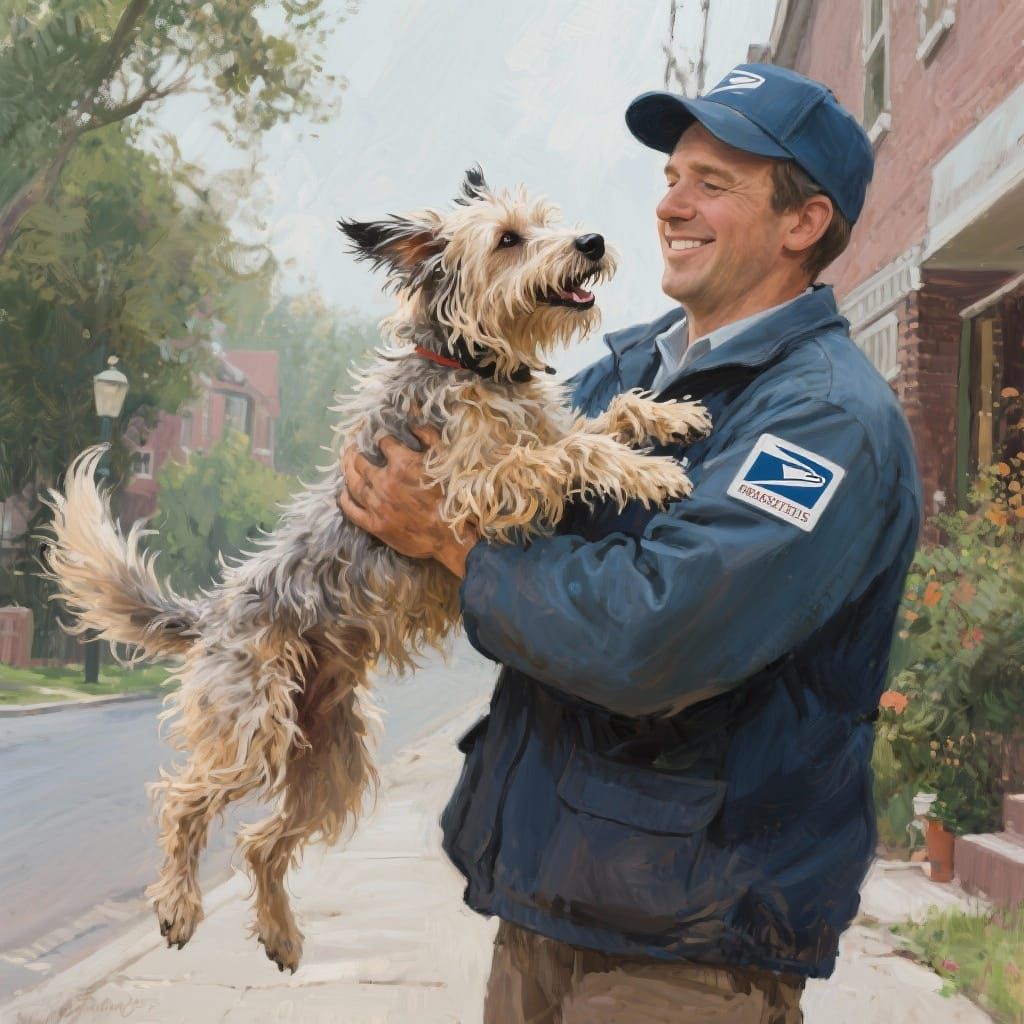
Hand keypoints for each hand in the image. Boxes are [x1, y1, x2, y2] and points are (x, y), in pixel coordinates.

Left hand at [338, 426, 478, 577]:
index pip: (383, 442)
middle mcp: (383, 481)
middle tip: (355, 448)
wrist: (450, 536)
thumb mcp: (446, 460)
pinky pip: (351, 509)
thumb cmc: (451, 497)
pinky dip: (344, 498)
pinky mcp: (373, 524)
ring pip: (353, 483)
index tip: (381, 438)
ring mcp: (376, 504)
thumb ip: (430, 437)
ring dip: (347, 470)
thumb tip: (414, 425)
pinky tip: (343, 492)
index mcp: (402, 463)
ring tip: (346, 464)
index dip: (382, 437)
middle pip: (360, 461)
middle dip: (357, 452)